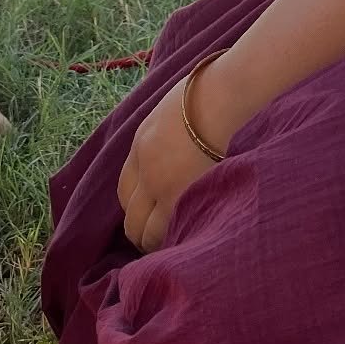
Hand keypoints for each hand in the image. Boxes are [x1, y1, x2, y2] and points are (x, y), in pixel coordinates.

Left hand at [117, 62, 241, 253]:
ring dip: (154, 241)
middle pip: (131, 217)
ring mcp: (162, 187)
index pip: (124, 191)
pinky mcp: (182, 198)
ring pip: (146, 231)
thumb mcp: (168, 112)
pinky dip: (173, 240)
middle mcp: (145, 171)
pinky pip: (169, 231)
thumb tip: (173, 147)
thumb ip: (162, 138)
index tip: (146, 215)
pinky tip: (185, 242)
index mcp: (140, 146)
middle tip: (155, 240)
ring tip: (171, 247)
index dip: (134, 207)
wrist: (219, 98)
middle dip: (139, 232)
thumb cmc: (203, 96)